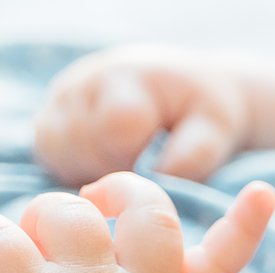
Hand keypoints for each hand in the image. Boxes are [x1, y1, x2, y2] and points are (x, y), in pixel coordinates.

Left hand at [0, 171, 274, 272]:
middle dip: (115, 192)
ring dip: (38, 220)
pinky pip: (3, 236)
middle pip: (145, 211)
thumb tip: (125, 245)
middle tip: (89, 203)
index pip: (223, 264)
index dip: (246, 226)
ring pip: (66, 212)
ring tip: (28, 256)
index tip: (265, 193)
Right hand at [32, 43, 250, 187]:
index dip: (135, 157)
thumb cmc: (203, 111)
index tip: (156, 164)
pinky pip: (45, 151)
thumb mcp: (217, 128)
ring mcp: (62, 96)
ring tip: (126, 164)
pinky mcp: (51, 112)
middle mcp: (85, 80)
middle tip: (142, 166)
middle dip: (111, 167)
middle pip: (78, 142)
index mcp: (130, 77)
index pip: (115, 127)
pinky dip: (73, 167)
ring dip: (88, 169)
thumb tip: (157, 181)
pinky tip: (106, 164)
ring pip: (53, 148)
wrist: (186, 87)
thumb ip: (194, 155)